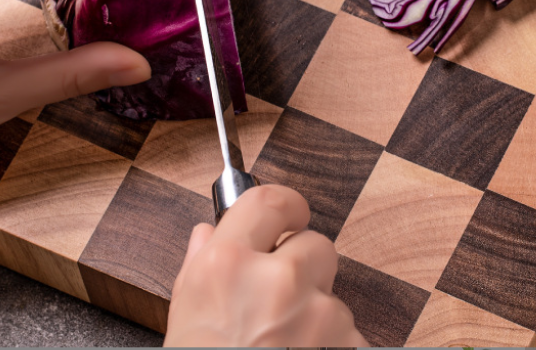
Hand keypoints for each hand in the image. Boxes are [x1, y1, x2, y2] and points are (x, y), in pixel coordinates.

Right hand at [165, 184, 366, 347]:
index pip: (270, 199)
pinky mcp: (347, 346)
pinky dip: (335, 349)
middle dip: (305, 270)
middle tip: (281, 304)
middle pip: (316, 244)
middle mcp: (275, 280)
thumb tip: (207, 233)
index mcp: (226, 266)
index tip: (289, 215)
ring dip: (319, 318)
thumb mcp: (184, 321)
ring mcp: (316, 315)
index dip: (285, 206)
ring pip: (335, 296)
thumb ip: (200, 267)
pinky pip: (351, 335)